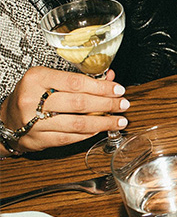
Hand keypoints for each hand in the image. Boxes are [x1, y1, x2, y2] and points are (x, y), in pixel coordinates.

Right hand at [0, 67, 129, 154]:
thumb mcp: (50, 80)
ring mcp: (34, 122)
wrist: (6, 120)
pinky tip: (101, 129)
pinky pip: (70, 137)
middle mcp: (33, 99)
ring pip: (77, 123)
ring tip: (119, 121)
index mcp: (36, 78)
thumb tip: (110, 77)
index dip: (101, 87)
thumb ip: (79, 79)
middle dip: (107, 104)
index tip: (118, 89)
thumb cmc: (32, 96)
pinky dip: (89, 133)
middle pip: (79, 103)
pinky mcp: (38, 139)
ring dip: (103, 122)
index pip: (76, 82)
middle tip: (124, 105)